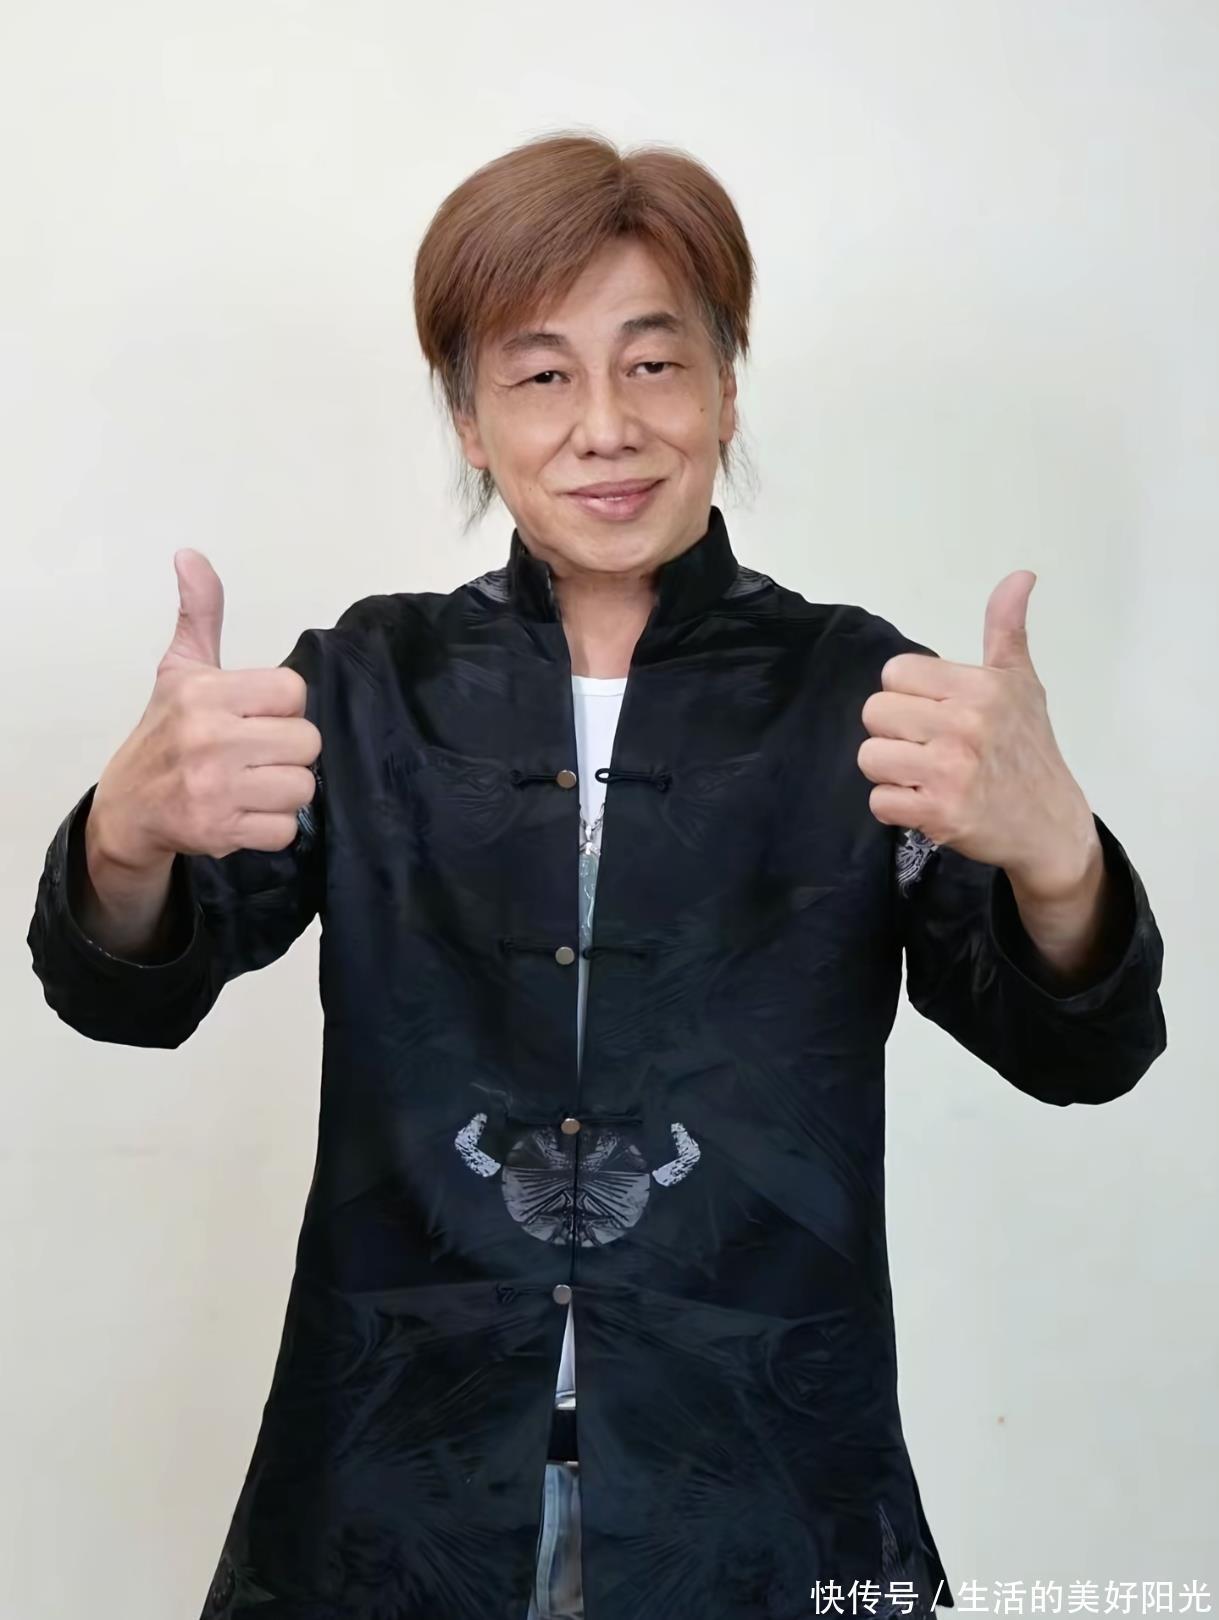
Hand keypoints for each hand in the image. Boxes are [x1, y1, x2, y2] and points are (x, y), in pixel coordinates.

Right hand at [88, 551, 321, 868]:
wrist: (127, 809)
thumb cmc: (163, 734)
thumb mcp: (179, 669)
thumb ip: (200, 614)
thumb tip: (191, 555)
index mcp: (205, 692)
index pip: (293, 692)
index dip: (283, 707)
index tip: (256, 716)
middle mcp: (210, 738)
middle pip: (308, 743)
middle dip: (288, 752)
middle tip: (256, 755)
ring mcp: (215, 788)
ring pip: (302, 787)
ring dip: (284, 791)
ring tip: (251, 784)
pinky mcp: (220, 831)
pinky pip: (285, 829)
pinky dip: (271, 826)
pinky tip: (244, 812)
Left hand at [857, 571, 1100, 897]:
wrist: (1050, 825)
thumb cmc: (1029, 750)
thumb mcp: (1022, 684)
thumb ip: (1007, 629)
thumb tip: (1020, 575)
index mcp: (981, 687)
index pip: (896, 673)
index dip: (906, 694)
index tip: (933, 712)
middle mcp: (966, 725)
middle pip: (874, 713)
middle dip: (893, 732)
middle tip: (926, 747)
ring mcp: (952, 772)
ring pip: (870, 757)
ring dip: (890, 770)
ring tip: (923, 774)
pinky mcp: (940, 813)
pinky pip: (879, 801)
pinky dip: (895, 807)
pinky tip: (924, 802)